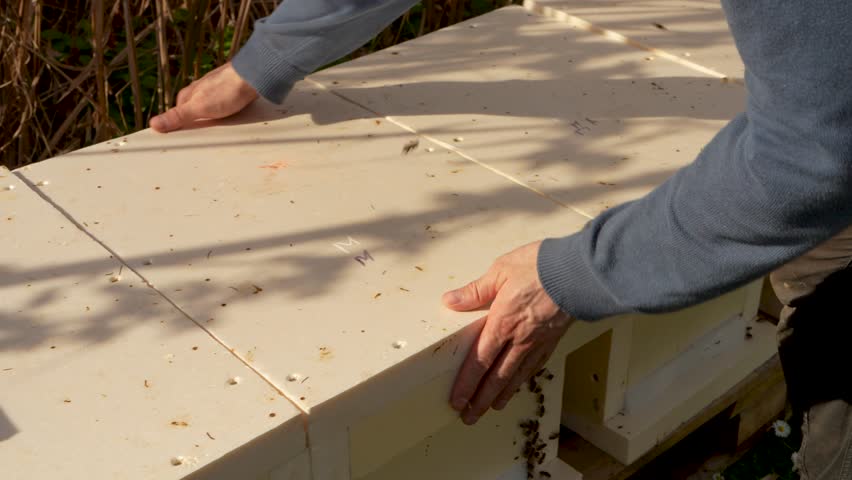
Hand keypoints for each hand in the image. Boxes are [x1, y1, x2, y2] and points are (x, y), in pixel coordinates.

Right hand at [149, 62, 257, 132]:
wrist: (252, 76)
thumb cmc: (226, 91)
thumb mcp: (198, 108)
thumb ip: (178, 117)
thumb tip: (153, 124)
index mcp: (189, 94)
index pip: (177, 111)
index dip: (178, 123)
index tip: (178, 135)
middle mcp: (200, 89)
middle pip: (192, 107)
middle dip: (194, 119)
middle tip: (197, 134)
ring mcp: (216, 88)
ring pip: (208, 104)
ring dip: (209, 114)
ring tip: (213, 126)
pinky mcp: (231, 89)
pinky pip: (223, 102)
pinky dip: (223, 109)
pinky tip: (228, 113)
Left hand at [443, 241, 572, 424]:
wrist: (579, 272)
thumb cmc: (540, 267)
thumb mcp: (500, 271)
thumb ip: (475, 291)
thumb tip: (451, 300)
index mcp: (501, 324)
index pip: (479, 362)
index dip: (467, 384)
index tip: (457, 401)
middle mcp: (518, 340)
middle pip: (496, 378)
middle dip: (481, 400)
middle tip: (469, 417)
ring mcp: (537, 343)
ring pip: (516, 376)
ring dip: (502, 395)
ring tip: (492, 408)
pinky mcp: (553, 339)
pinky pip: (535, 366)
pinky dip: (524, 379)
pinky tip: (520, 383)